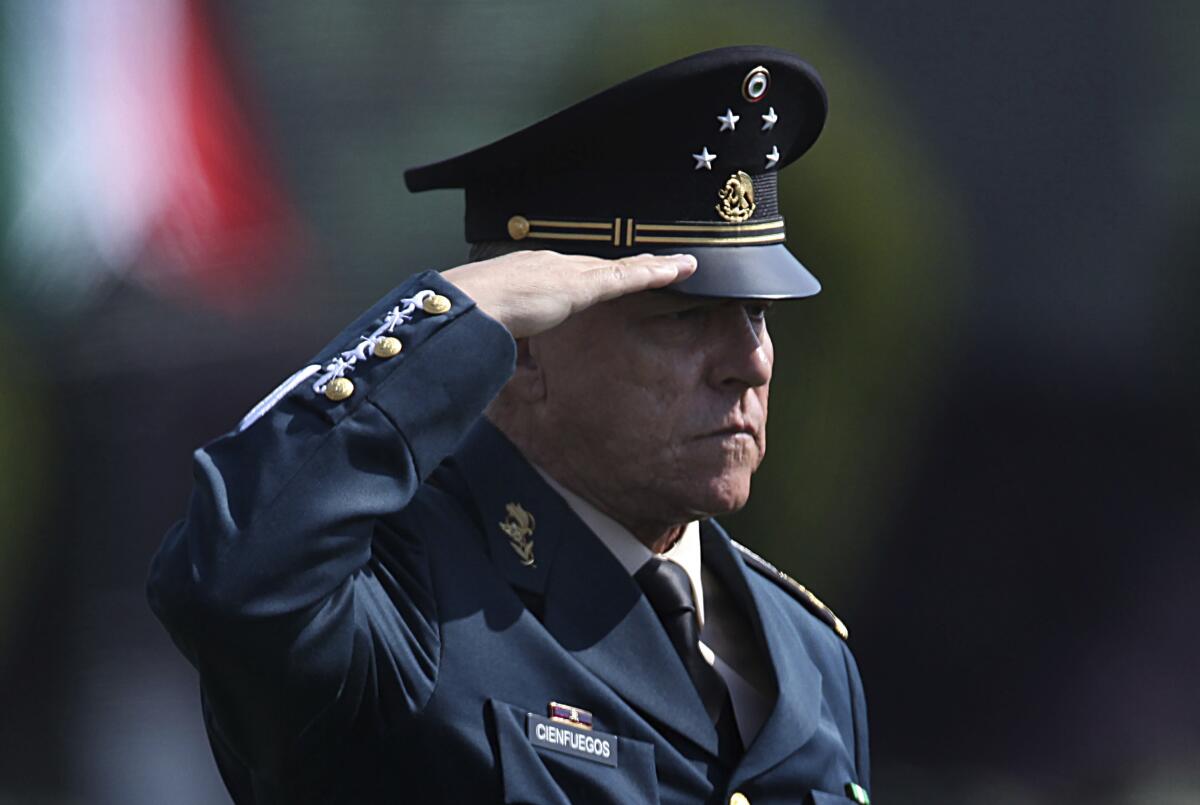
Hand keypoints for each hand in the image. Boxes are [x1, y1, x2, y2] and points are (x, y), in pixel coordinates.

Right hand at [441, 251, 696, 338]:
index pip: (570, 272)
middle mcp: (551, 264)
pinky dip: (655, 274)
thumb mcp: (491, 326)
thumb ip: (505, 333)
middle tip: (658, 261)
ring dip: (654, 266)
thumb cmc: (470, 318)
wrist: (469, 305)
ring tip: (683, 265)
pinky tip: (678, 271)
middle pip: (600, 264)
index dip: (594, 274)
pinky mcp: (584, 284)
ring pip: (622, 267)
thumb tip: (504, 349)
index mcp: (527, 273)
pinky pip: (628, 277)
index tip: (607, 275)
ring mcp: (569, 272)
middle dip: (630, 264)